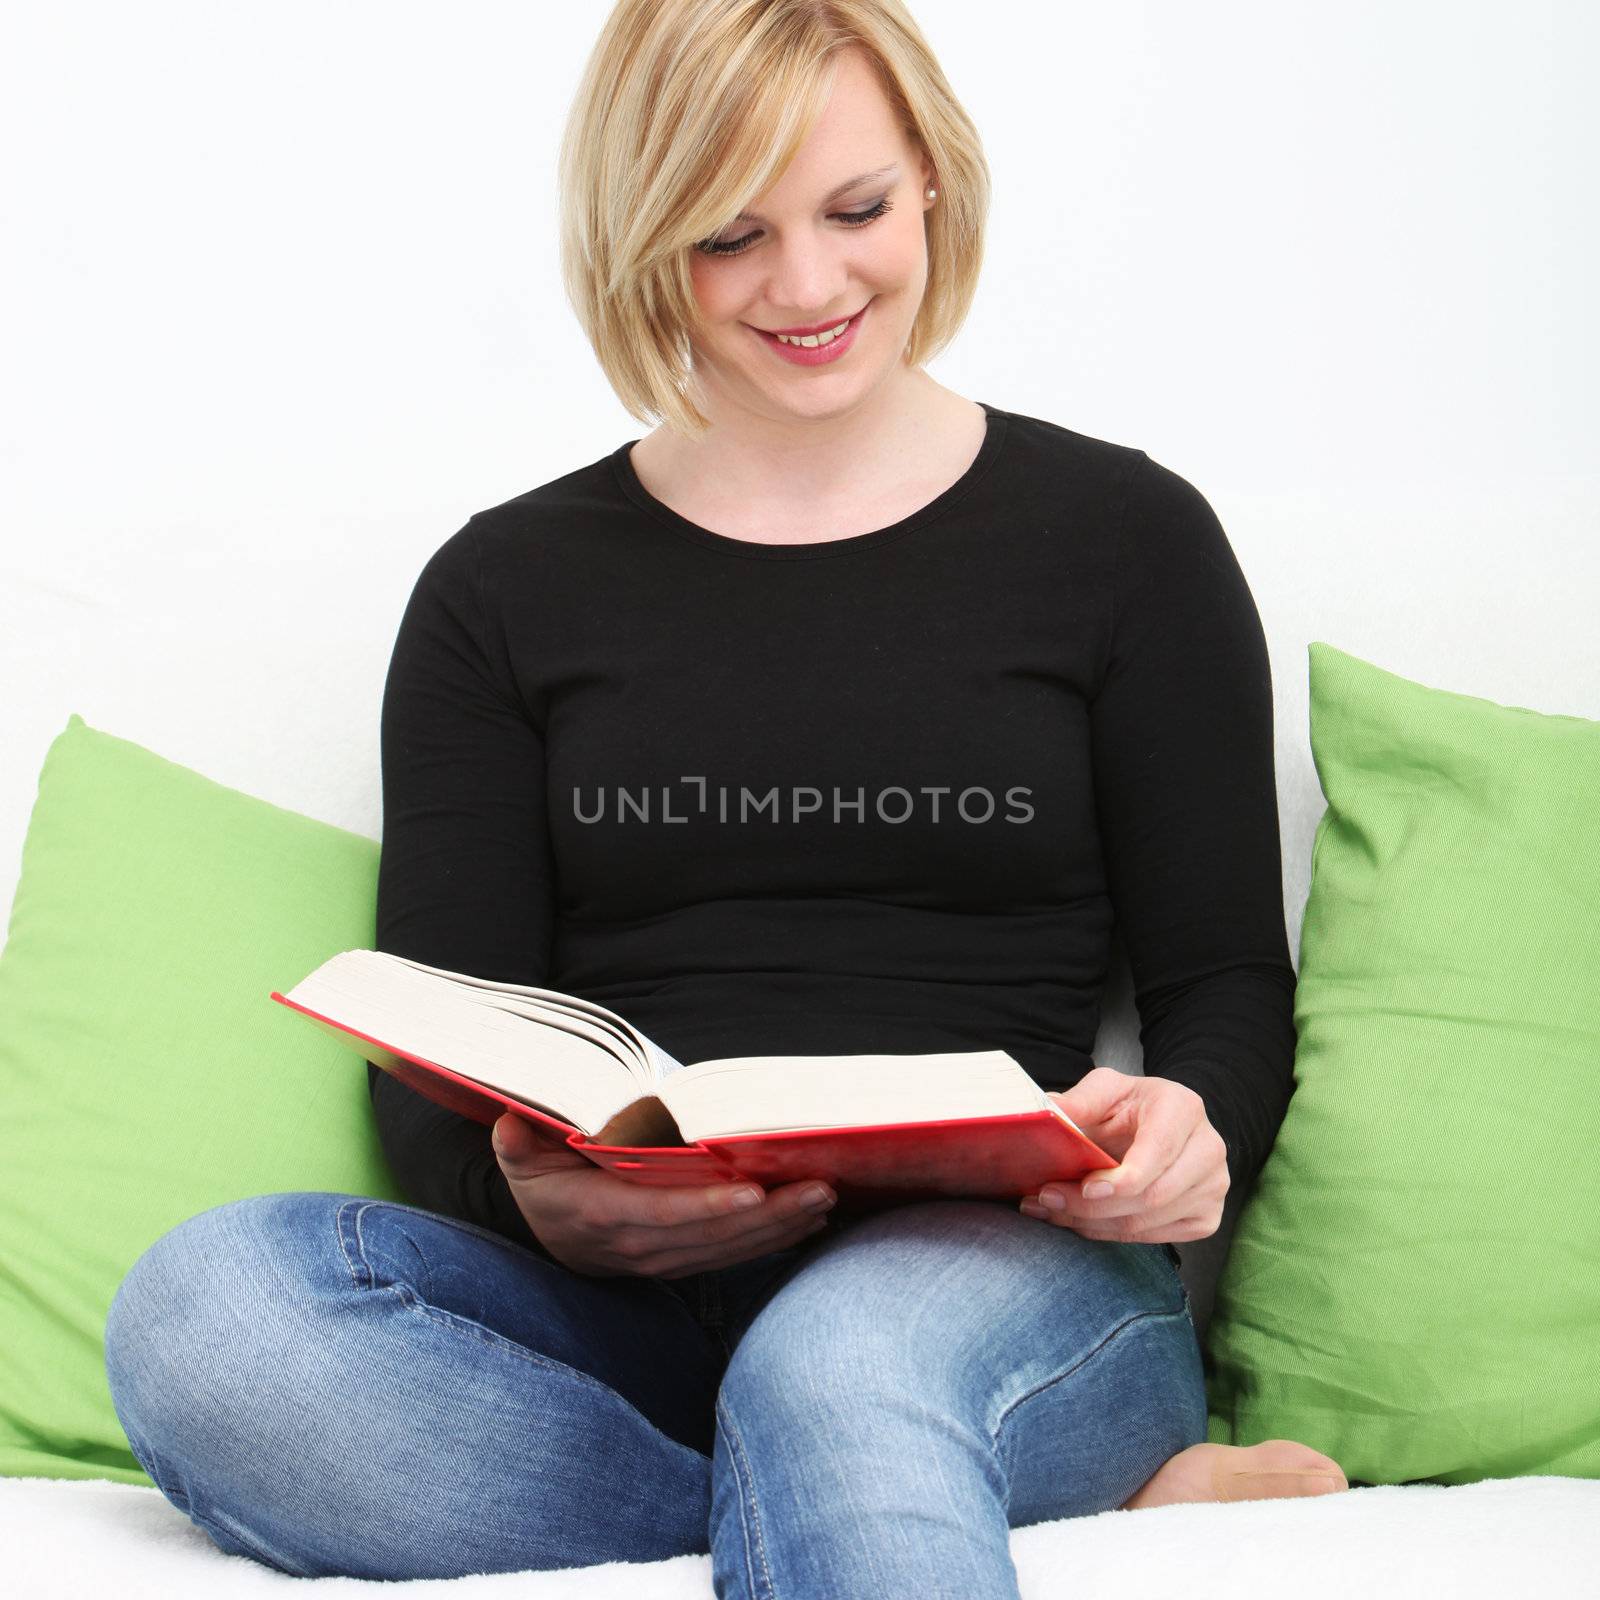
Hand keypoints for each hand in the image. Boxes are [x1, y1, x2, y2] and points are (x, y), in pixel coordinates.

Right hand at [490, 1112, 836, 1278]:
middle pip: (710, 1234)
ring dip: (781, 1227)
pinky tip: (810, 1222)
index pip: (661, 1213)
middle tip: (818, 1187)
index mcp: (600, 1215)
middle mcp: (637, 1245)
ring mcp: (663, 1259)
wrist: (550, 1238)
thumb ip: (518, 1142)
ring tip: (825, 1199)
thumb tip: (512, 1122)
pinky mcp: (683, 1262)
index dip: (707, 1206)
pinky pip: (731, 1256)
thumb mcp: (522, 1160)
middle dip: (768, 1214)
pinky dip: (772, 1241)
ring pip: (728, 1248)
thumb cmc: (544, 1182)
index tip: (751, 1192)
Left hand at [1020, 1067, 1228, 1244]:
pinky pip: (1154, 1238)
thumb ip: (1081, 1100)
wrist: (1165, 1125)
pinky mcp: (1207, 1217)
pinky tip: (1081, 1220)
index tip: (1085, 1187)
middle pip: (1152, 1195)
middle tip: (1047, 1199)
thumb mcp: (1106, 1088)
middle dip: (1093, 1206)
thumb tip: (1049, 1111)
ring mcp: (1213, 1187)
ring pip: (1148, 1222)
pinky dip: (1111, 1233)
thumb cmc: (1133, 1106)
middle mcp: (1208, 1149)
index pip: (1158, 1151)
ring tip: (1053, 1209)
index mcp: (1184, 1109)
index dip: (1122, 1178)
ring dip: (1094, 1223)